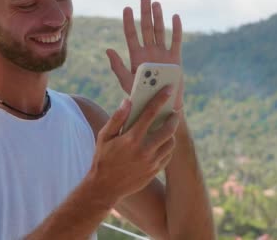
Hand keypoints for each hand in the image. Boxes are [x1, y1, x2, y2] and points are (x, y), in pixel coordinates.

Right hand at [88, 86, 178, 203]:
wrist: (105, 187)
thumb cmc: (103, 157)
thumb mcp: (104, 136)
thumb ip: (117, 118)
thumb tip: (128, 101)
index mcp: (131, 138)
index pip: (150, 113)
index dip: (161, 98)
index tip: (169, 89)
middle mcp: (144, 150)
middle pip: (168, 128)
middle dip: (173, 117)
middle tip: (173, 112)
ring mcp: (151, 162)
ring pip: (171, 142)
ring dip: (171, 132)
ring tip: (167, 127)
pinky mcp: (155, 170)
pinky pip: (168, 155)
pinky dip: (168, 146)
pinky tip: (163, 141)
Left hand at [106, 0, 183, 108]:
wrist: (160, 106)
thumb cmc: (141, 96)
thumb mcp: (127, 82)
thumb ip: (118, 67)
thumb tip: (108, 50)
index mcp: (136, 56)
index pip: (131, 35)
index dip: (129, 21)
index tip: (127, 8)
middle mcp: (149, 51)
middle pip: (146, 28)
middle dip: (145, 12)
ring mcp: (162, 54)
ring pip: (160, 31)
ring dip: (158, 17)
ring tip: (155, 3)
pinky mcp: (175, 59)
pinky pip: (176, 41)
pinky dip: (176, 29)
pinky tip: (174, 17)